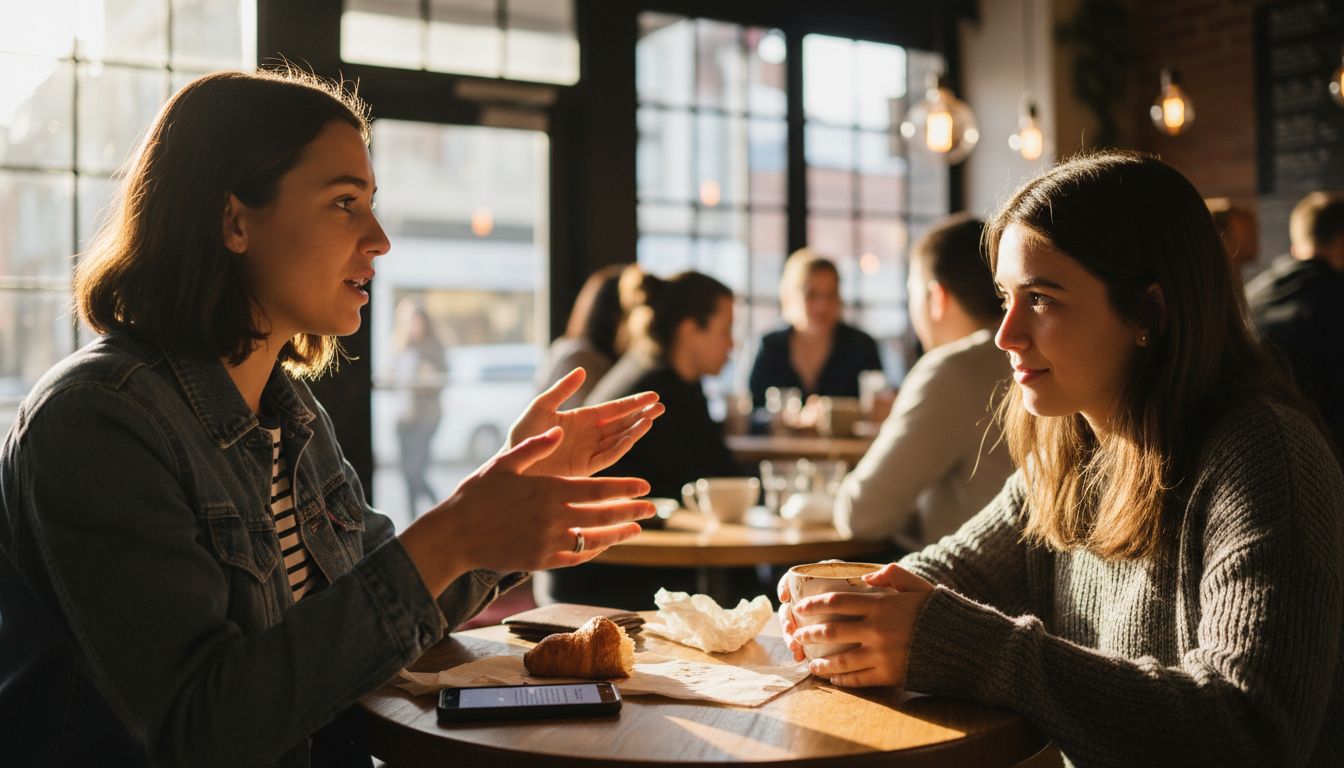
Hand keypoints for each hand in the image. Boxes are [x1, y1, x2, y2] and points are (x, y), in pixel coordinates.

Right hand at [399, 427, 655, 594]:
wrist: (455, 535)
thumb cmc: (477, 494)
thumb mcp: (505, 462)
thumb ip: (535, 447)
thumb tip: (557, 430)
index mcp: (550, 489)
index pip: (599, 488)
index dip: (625, 488)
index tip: (645, 487)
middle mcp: (555, 516)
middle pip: (604, 514)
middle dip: (632, 511)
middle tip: (653, 509)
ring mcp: (549, 541)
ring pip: (595, 539)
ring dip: (619, 534)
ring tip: (637, 530)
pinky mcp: (541, 560)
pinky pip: (576, 557)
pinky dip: (593, 551)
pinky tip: (604, 546)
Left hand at [508, 368, 663, 477]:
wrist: (512, 464)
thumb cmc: (522, 435)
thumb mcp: (541, 407)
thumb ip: (561, 390)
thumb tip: (583, 370)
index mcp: (582, 418)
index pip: (613, 409)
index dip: (633, 402)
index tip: (653, 395)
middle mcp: (589, 435)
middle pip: (622, 423)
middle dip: (642, 415)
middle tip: (661, 406)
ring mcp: (589, 452)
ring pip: (619, 439)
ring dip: (636, 429)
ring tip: (652, 418)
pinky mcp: (585, 468)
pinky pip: (608, 456)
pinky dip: (623, 446)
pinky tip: (634, 435)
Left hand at [781, 563, 933, 687]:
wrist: (962, 643)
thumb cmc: (935, 610)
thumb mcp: (916, 584)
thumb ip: (891, 574)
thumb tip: (865, 576)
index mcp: (881, 605)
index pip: (836, 602)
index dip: (814, 604)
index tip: (800, 608)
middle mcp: (877, 630)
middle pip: (831, 632)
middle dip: (809, 634)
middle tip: (798, 635)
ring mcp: (882, 655)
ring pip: (841, 661)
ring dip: (821, 662)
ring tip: (810, 662)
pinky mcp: (889, 675)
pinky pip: (858, 679)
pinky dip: (842, 679)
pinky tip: (832, 678)